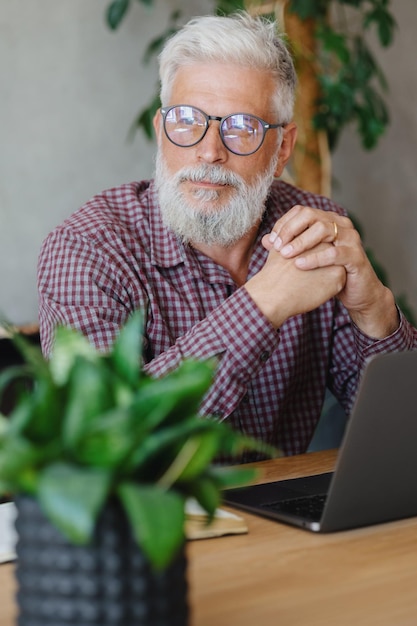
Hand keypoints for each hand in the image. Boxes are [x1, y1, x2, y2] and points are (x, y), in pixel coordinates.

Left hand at [263, 204, 398, 337]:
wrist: (356, 292)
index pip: (302, 212)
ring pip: (324, 229)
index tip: (271, 241)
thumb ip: (289, 246)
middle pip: (311, 215)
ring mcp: (351, 239)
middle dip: (290, 229)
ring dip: (301, 241)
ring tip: (286, 254)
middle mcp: (341, 225)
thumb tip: (265, 240)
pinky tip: (300, 265)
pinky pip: (335, 253)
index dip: (284, 224)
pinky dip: (315, 258)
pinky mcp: (356, 256)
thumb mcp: (307, 257)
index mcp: (328, 221)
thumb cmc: (329, 272)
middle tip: (277, 246)